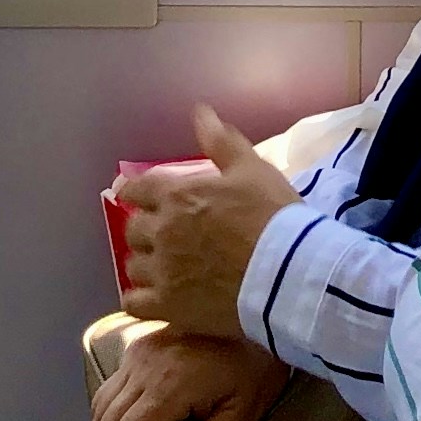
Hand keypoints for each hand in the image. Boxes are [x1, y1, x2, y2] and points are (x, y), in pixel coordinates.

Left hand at [116, 109, 300, 333]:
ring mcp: (162, 272)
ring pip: (132, 266)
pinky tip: (154, 299)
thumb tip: (201, 112)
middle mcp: (161, 231)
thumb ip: (221, 141)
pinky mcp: (168, 308)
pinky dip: (140, 300)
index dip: (136, 194)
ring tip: (162, 269)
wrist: (288, 273)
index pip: (137, 190)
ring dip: (144, 264)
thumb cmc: (273, 216)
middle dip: (144, 230)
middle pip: (133, 230)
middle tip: (162, 236)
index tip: (139, 199)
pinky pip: (134, 304)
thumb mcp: (252, 169)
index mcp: (177, 195)